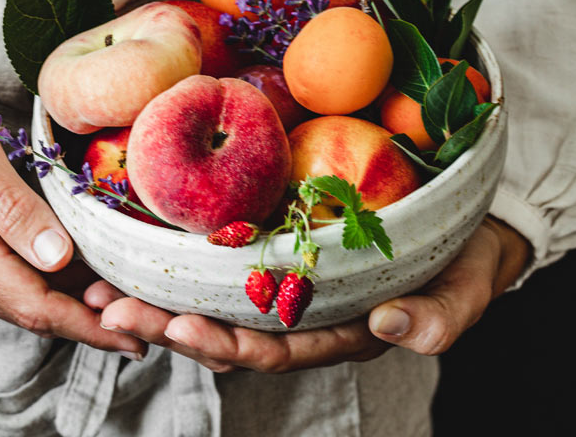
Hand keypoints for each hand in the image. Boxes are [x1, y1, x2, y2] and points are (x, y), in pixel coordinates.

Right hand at [0, 42, 146, 358]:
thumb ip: (12, 206)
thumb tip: (57, 259)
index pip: (32, 304)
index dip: (87, 325)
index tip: (133, 336)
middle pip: (24, 309)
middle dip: (83, 319)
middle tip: (140, 313)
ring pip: (10, 296)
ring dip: (61, 301)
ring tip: (114, 293)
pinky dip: (34, 279)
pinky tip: (67, 266)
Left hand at [85, 215, 529, 371]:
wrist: (472, 226)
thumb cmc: (468, 262)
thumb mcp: (467, 291)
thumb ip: (440, 317)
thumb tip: (393, 326)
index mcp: (337, 333)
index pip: (271, 349)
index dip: (223, 344)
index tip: (179, 329)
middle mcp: (300, 315)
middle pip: (223, 330)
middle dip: (166, 325)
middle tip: (112, 310)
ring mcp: (283, 282)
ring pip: (211, 300)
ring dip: (157, 299)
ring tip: (102, 289)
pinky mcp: (273, 244)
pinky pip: (218, 260)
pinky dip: (175, 259)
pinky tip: (134, 247)